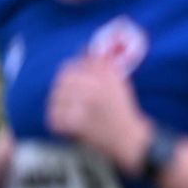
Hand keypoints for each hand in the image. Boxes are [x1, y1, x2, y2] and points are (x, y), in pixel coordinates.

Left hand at [48, 56, 149, 172]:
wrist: (132, 141)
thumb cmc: (124, 112)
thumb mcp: (118, 83)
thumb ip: (101, 64)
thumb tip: (84, 47)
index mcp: (104, 79)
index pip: (70, 68)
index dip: (66, 74)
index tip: (70, 81)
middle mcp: (94, 90)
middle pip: (61, 84)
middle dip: (62, 91)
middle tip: (70, 99)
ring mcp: (84, 108)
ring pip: (56, 100)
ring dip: (59, 106)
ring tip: (71, 112)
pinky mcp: (77, 125)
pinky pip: (55, 118)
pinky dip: (58, 122)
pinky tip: (68, 124)